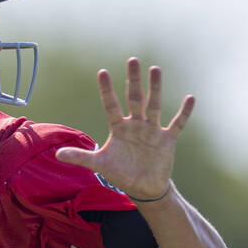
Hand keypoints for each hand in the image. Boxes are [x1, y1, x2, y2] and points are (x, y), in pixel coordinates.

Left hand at [55, 57, 194, 200]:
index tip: (102, 72)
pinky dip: (184, 113)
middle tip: (132, 59)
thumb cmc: (121, 173)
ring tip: (155, 69)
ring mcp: (152, 130)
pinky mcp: (167, 140)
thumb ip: (80, 157)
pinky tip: (190, 98)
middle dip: (133, 79)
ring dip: (155, 88)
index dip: (106, 90)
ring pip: (153, 105)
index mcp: (118, 127)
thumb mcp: (99, 164)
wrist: (143, 188)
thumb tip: (57, 154)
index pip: (111, 104)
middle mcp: (135, 124)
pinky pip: (177, 124)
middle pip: (134, 98)